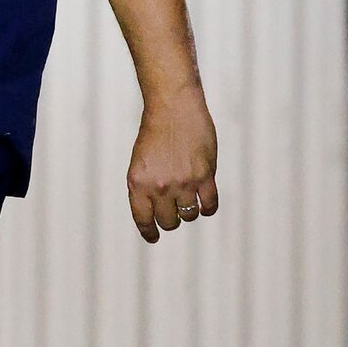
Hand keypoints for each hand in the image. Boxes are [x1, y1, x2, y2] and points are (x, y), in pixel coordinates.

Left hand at [128, 87, 219, 243]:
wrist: (173, 109)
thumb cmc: (155, 134)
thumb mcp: (140, 163)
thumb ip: (146, 188)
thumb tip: (156, 214)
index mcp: (137, 183)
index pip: (143, 219)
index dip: (149, 232)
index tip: (154, 237)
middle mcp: (159, 186)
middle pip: (169, 221)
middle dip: (171, 219)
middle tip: (174, 210)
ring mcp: (183, 182)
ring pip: (189, 215)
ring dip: (189, 211)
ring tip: (189, 199)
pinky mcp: (205, 175)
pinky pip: (209, 205)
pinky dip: (207, 208)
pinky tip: (205, 204)